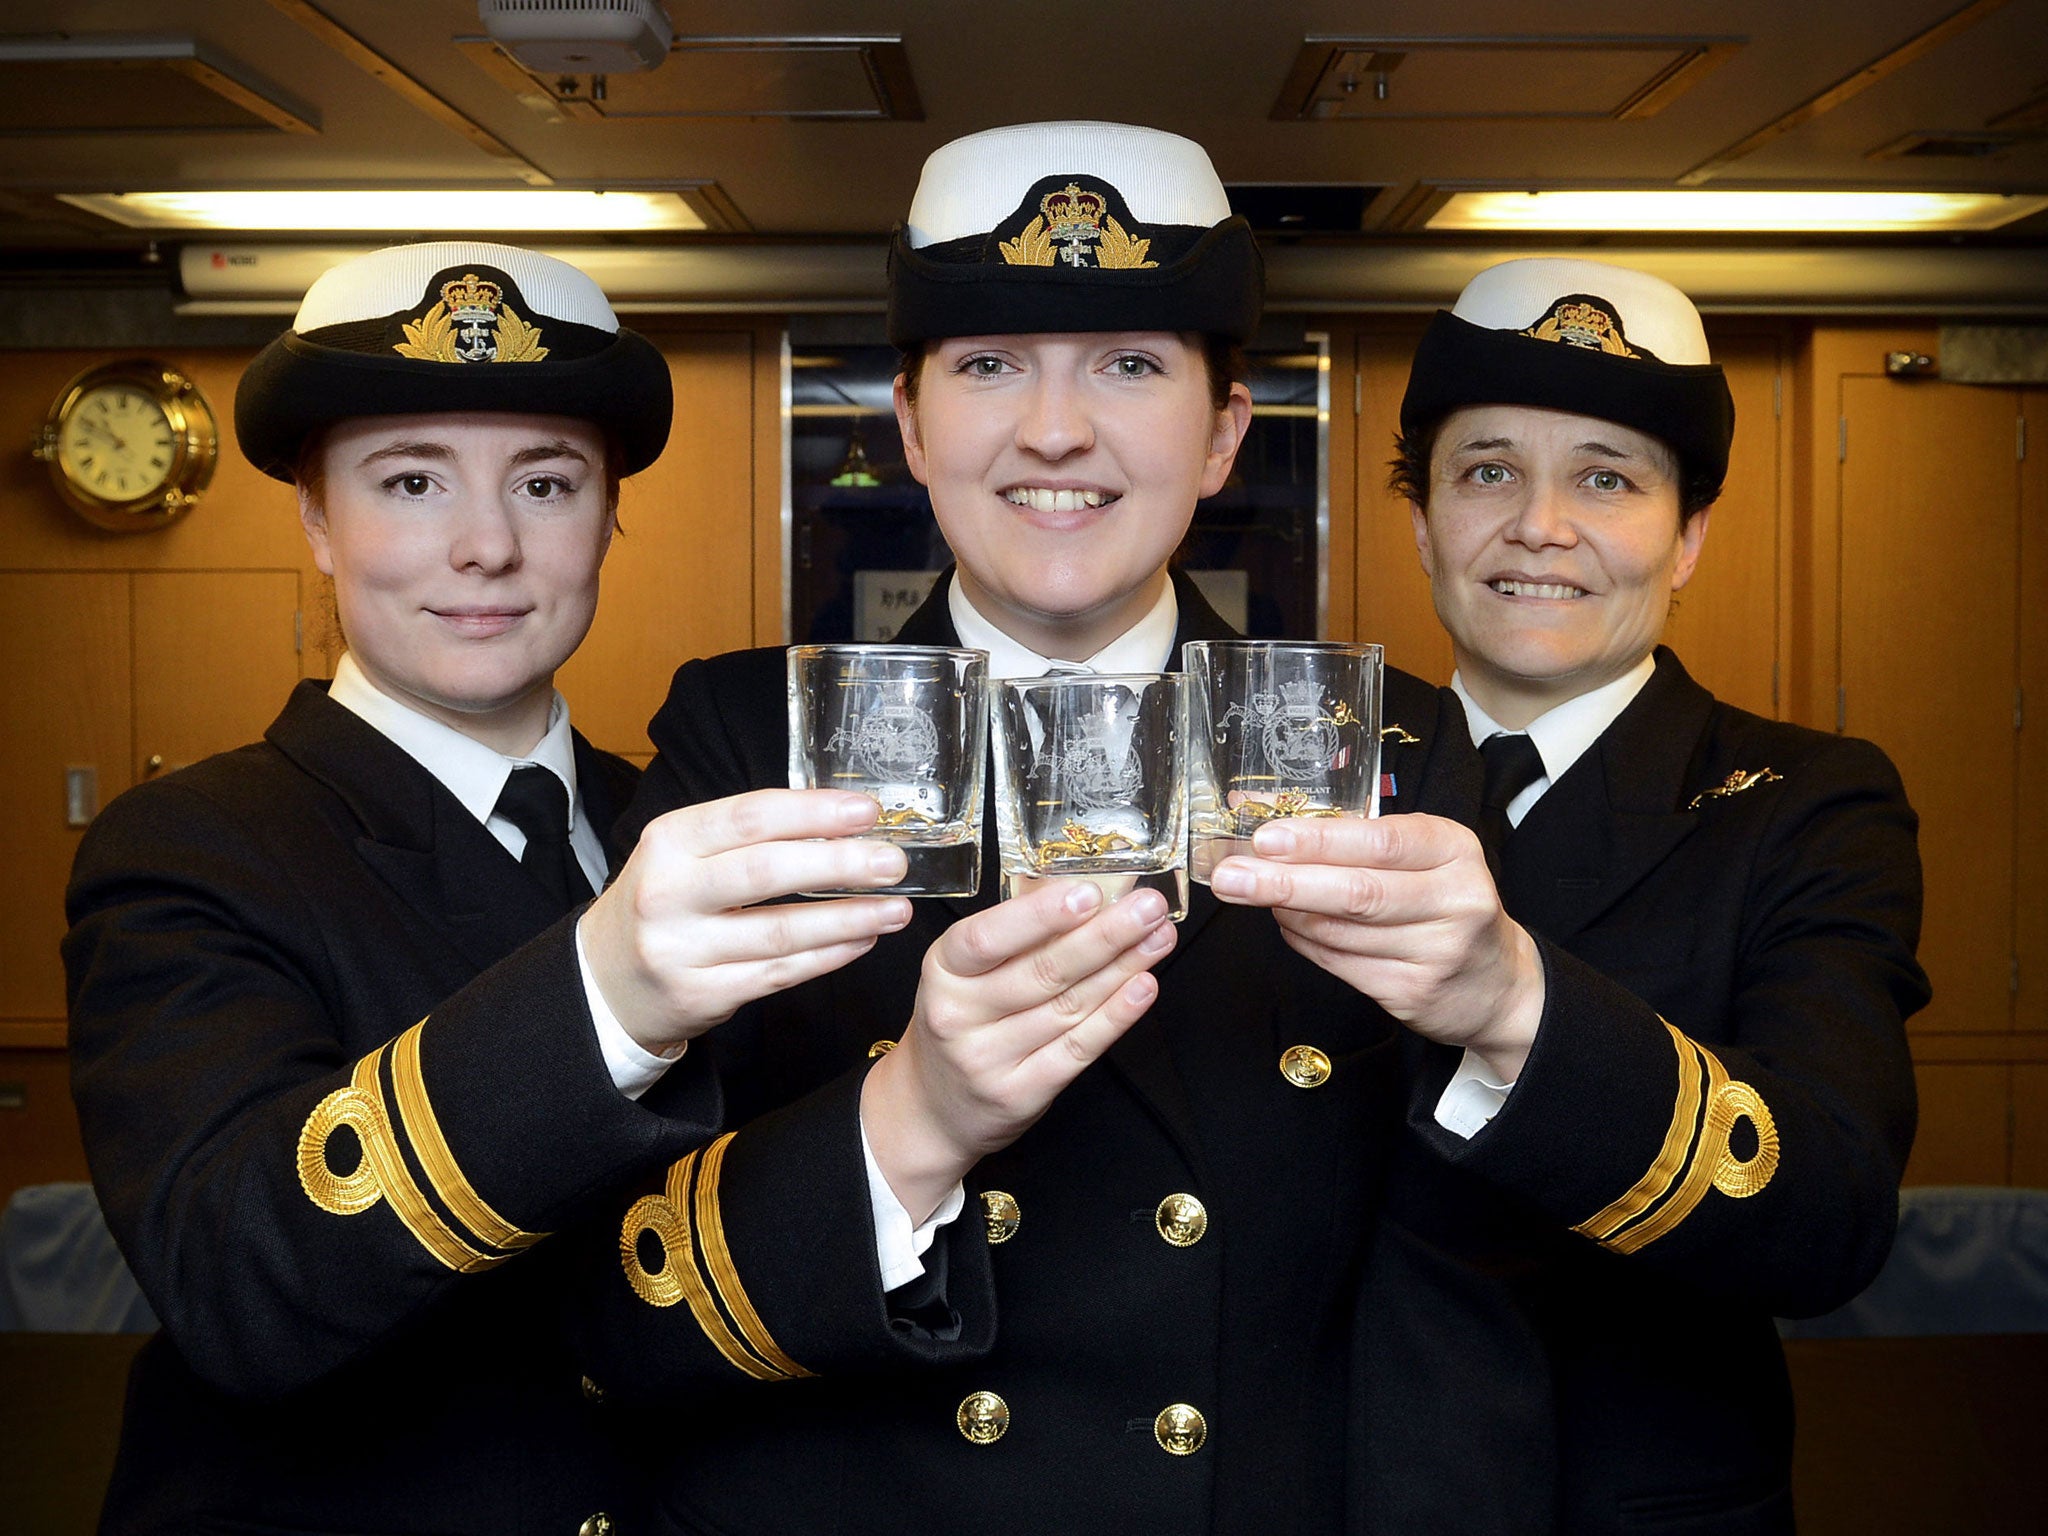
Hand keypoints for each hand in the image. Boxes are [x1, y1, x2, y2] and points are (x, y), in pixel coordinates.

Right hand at [579, 790, 913, 1051]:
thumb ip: (748, 835)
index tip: (867, 812)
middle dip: (840, 865)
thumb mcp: (684, 853)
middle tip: (893, 863)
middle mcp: (668, 893)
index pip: (750, 816)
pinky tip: (861, 940)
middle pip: (766, 873)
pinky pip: (777, 974)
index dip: (814, 812)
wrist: (606, 979)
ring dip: (847, 919)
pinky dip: (827, 957)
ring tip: (895, 908)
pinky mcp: (699, 995)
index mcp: (669, 841)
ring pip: (779, 932)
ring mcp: (680, 949)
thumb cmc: (666, 902)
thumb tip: (842, 820)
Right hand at [861, 882, 1176, 1221]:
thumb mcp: (964, 975)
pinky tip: (1143, 987)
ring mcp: (988, 1059)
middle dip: (1105, 935)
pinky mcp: (1019, 1094)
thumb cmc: (960, 1023)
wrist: (931, 1109)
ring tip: (1159, 937)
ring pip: (1068, 1007)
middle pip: (1042, 972)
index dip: (1040, 916)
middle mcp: (959, 1015)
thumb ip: (1017, 939)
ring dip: (1122, 968)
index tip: (1088, 893)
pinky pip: (1077, 1050)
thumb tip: (1087, 892)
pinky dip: (1115, 1016)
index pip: (988, 938)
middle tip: (1149, 906)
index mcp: (944, 971)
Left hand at [1208, 813, 1543, 1081]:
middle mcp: (1453, 900)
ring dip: (1286, 911)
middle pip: (1357, 891)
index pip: (1380, 842)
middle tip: (1231, 876)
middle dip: (1284, 882)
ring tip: (1251, 893)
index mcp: (1453, 850)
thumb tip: (1264, 816)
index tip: (1266, 838)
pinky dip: (1303, 940)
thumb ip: (1353, 837)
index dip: (1318, 842)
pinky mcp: (1412, 992)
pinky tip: (1286, 923)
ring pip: (1340, 931)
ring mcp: (1436, 952)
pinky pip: (1339, 963)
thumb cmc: (1446, 904)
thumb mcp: (1424, 856)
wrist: (1499, 983)